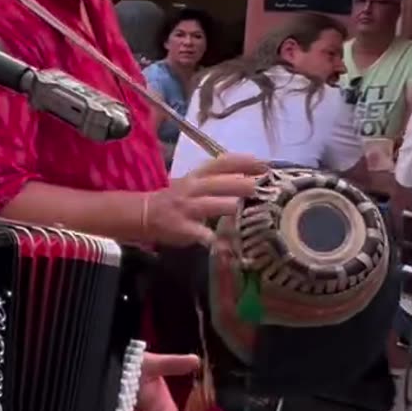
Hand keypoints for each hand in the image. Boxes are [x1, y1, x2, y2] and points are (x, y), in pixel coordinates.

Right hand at [146, 153, 266, 246]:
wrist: (145, 214)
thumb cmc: (176, 197)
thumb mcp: (193, 182)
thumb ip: (218, 180)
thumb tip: (252, 179)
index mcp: (197, 175)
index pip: (222, 163)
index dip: (244, 162)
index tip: (265, 165)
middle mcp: (193, 188)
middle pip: (222, 183)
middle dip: (245, 185)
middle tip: (266, 189)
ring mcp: (188, 208)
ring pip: (215, 205)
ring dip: (234, 207)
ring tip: (253, 213)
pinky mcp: (184, 229)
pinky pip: (204, 235)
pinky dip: (218, 242)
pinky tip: (231, 248)